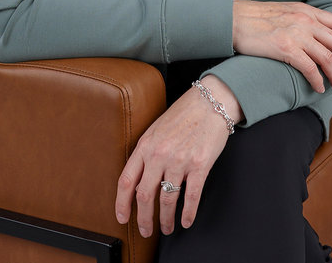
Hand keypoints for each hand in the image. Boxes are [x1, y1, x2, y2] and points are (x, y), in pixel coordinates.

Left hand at [115, 76, 240, 237]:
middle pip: (145, 196)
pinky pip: (191, 197)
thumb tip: (137, 179)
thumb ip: (146, 152)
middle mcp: (159, 154)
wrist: (210, 102)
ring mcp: (180, 160)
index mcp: (145, 145)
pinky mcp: (199, 165)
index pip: (126, 180)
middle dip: (144, 219)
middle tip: (146, 230)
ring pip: (167, 200)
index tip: (122, 218)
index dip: (122, 204)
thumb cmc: (183, 115)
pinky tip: (186, 221)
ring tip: (167, 228)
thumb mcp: (156, 129)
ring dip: (166, 220)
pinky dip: (187, 214)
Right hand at [233, 0, 331, 92]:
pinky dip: (318, 80)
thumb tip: (316, 33)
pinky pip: (310, 68)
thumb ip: (302, 19)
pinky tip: (318, 88)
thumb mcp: (284, 12)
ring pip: (327, 57)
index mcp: (306, 11)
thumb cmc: (256, 18)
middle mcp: (305, 21)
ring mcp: (296, 34)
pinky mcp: (285, 48)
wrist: (234, 19)